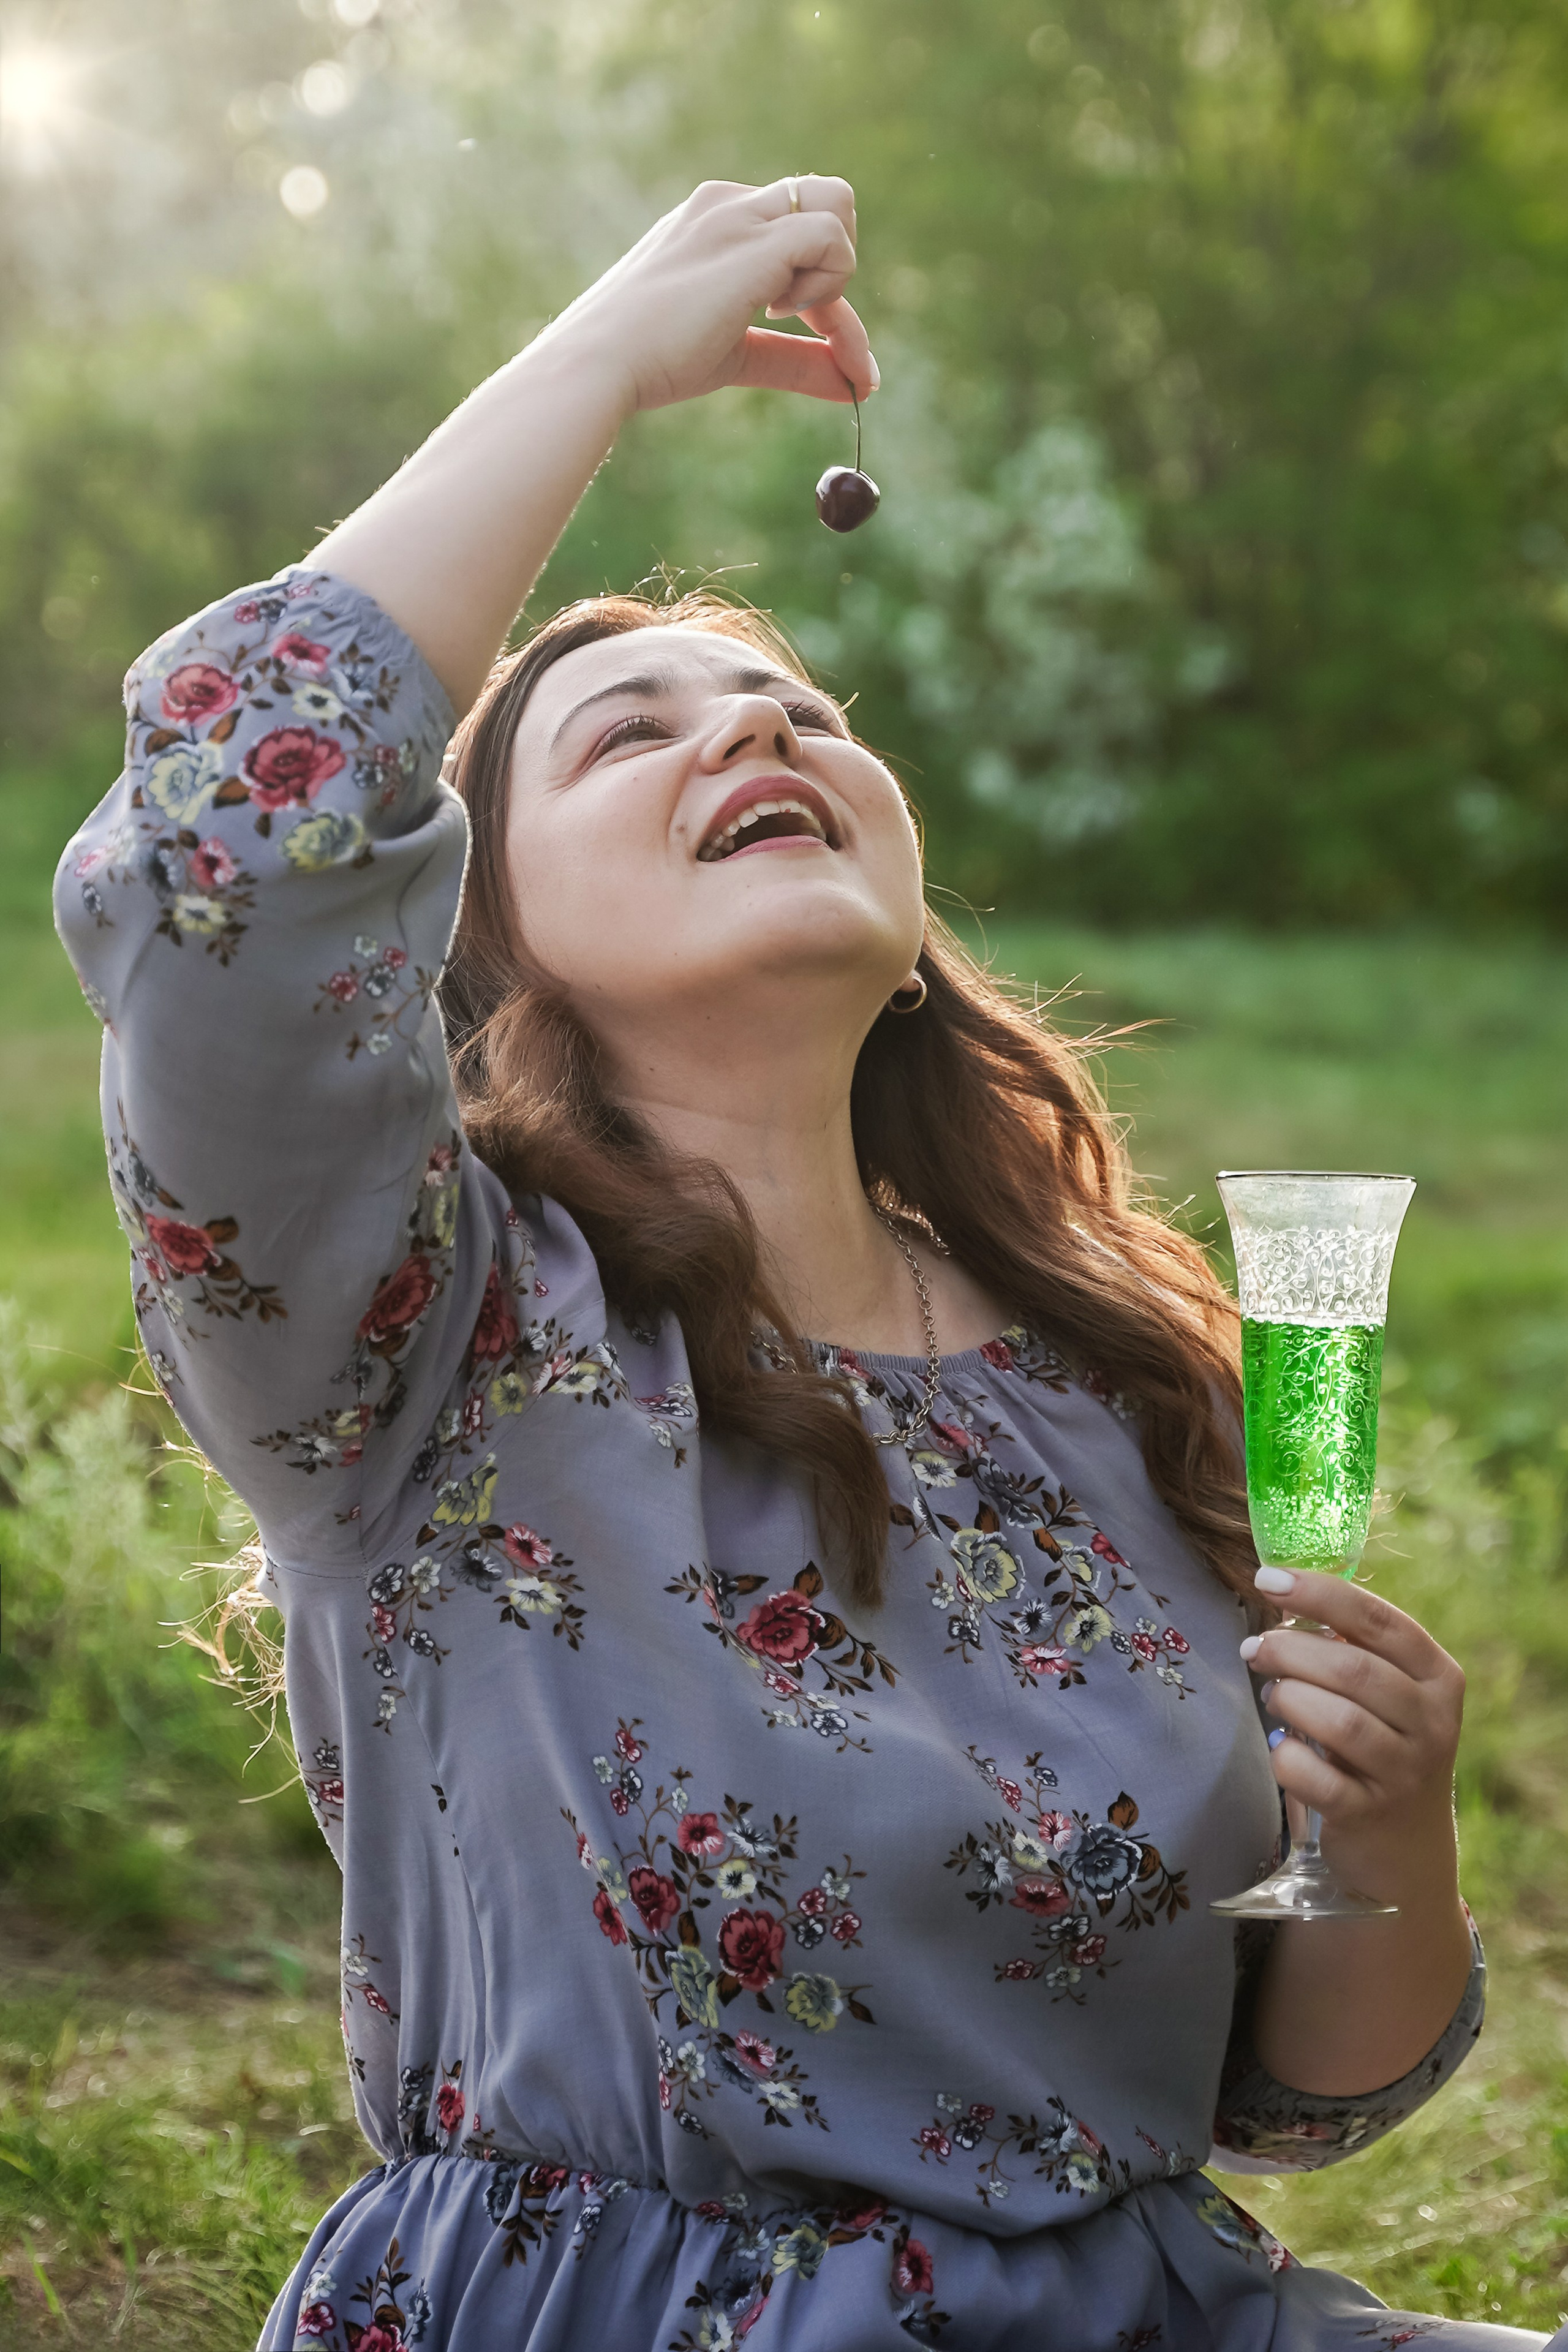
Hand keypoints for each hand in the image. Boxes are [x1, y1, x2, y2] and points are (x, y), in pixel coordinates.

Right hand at [541, 175, 876, 419]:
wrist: (600, 364)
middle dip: (835, 268)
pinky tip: (780, 312)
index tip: (835, 354)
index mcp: (716, 220)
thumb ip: (795, 361)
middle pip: (824, 201)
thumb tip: (857, 387)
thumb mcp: (736, 354)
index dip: (826, 295)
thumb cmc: (653, 361)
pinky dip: (830, 283)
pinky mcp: (753, 243)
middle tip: (806, 323)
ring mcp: (740, 216)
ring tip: (784, 314)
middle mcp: (730, 204)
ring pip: (835, 204)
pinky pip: (830, 234)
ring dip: (836, 270)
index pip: (797, 230)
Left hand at [1241, 1568, 1464, 1899]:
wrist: (1407, 1849)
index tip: (1268, 1578)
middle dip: (1290, 1650)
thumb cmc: (1383, 1747)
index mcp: (1438, 1675)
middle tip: (1254, 1648)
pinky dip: (1287, 1758)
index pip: (1379, 1620)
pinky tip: (1282, 1747)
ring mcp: (1406, 1772)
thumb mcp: (1388, 1694)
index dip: (1320, 1593)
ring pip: (1339, 1721)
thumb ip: (1352, 1646)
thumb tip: (1283, 1589)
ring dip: (1289, 1699)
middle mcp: (1433, 1722)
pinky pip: (1317, 1778)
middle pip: (1353, 1668)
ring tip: (1272, 1694)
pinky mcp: (1372, 1814)